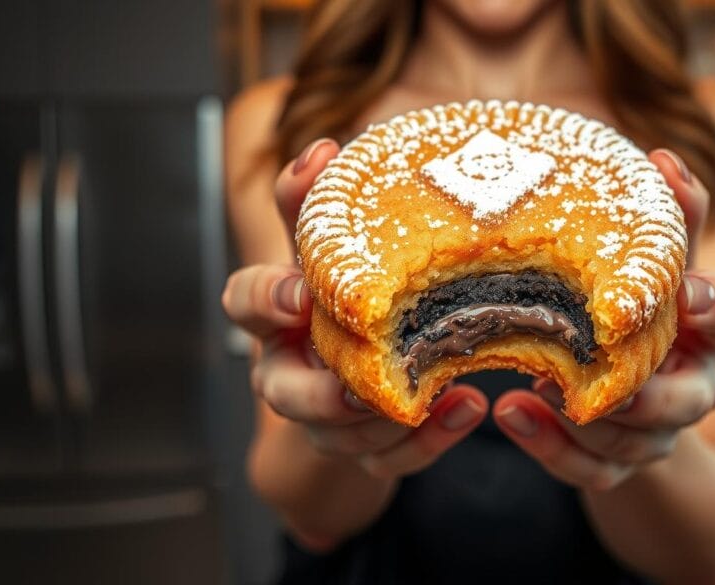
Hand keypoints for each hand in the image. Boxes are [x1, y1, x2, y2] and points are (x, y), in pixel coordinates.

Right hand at [222, 138, 487, 479]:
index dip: (266, 299)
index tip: (301, 293)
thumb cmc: (343, 294)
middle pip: (280, 395)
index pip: (244, 302)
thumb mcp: (331, 250)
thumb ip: (319, 206)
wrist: (362, 363)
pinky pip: (388, 460)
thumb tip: (322, 150)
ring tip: (451, 394)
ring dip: (390, 423)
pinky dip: (430, 442)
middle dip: (318, 396)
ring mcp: (323, 418)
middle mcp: (288, 370)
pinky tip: (470, 408)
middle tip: (357, 389)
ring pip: (340, 436)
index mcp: (276, 313)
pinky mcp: (364, 449)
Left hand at [493, 149, 714, 490]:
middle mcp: (693, 383)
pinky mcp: (617, 463)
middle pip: (692, 400)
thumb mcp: (649, 266)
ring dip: (585, 422)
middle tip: (609, 383)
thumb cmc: (638, 311)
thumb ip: (663, 220)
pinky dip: (549, 447)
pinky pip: (592, 471)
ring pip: (636, 442)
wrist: (626, 393)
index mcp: (707, 328)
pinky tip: (511, 412)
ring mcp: (656, 432)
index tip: (686, 292)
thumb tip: (663, 158)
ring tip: (535, 386)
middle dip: (650, 394)